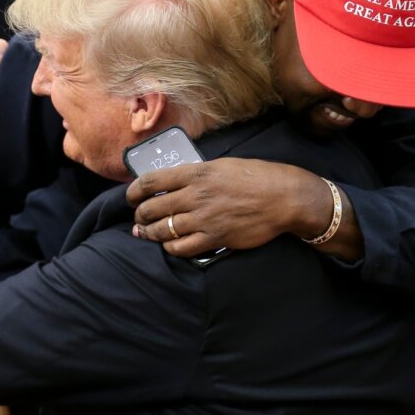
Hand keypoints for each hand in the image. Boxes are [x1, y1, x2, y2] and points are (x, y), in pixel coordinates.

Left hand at [125, 158, 328, 256]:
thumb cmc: (258, 177)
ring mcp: (204, 219)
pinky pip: (181, 248)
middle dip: (140, 215)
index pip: (151, 181)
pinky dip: (170, 248)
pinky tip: (170, 245)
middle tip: (139, 218)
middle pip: (152, 208)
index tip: (131, 197)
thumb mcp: (224, 165)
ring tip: (146, 233)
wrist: (284, 198)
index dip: (134, 191)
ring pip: (163, 230)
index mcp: (197, 173)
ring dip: (150, 233)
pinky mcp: (215, 238)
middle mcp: (196, 195)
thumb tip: (179, 183)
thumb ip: (199, 174)